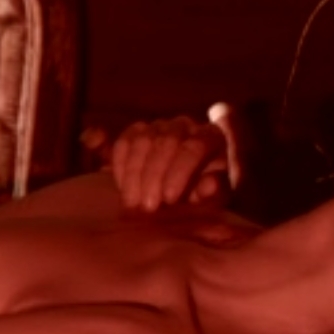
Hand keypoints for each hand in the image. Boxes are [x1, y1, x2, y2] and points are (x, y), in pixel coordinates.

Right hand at [108, 113, 235, 211]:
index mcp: (212, 136)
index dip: (181, 171)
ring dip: (134, 173)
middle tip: (148, 208)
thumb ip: (216, 192)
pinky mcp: (135, 133)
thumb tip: (209, 184)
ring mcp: (158, 126)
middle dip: (154, 175)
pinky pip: (122, 141)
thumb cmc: (206, 198)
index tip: (169, 199)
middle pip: (166, 140)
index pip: (195, 146)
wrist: (184, 198)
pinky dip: (116, 160)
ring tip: (132, 204)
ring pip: (142, 139)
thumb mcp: (217, 200)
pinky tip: (116, 182)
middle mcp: (185, 125)